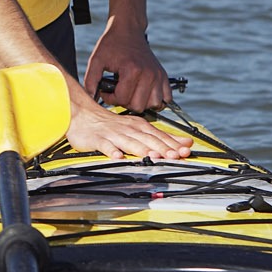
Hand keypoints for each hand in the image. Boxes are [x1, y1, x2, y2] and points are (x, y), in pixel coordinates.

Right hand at [66, 92, 191, 160]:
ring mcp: (113, 134)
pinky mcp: (97, 139)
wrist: (84, 115)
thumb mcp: (139, 129)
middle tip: (174, 156)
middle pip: (148, 140)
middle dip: (162, 148)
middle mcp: (129, 129)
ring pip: (130, 142)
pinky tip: (117, 156)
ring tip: (152, 156)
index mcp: (140, 127)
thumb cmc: (112, 126)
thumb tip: (187, 143)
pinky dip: (111, 151)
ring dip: (142, 149)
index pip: (160, 136)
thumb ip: (162, 137)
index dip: (173, 145)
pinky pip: (105, 145)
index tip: (186, 152)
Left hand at [82, 22, 170, 111]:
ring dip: (141, 103)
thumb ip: (90, 80)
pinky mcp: (163, 75)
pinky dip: (156, 100)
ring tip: (131, 93)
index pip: (122, 99)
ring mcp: (158, 75)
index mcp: (132, 70)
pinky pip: (166, 98)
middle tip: (118, 92)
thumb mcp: (96, 60)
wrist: (128, 29)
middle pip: (138, 106)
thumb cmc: (111, 44)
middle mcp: (149, 74)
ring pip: (153, 105)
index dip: (110, 98)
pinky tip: (144, 93)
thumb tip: (91, 98)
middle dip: (125, 103)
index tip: (106, 90)